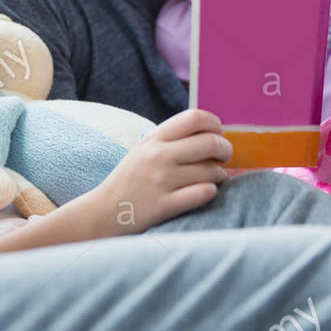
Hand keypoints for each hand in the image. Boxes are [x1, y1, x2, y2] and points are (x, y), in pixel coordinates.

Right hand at [88, 109, 231, 234]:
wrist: (104, 211)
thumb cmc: (131, 179)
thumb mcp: (144, 149)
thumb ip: (172, 138)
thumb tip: (211, 131)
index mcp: (153, 138)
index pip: (194, 118)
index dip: (214, 124)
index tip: (218, 132)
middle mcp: (158, 156)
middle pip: (210, 142)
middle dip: (225, 149)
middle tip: (224, 156)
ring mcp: (161, 181)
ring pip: (211, 171)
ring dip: (220, 174)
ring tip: (215, 177)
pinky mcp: (164, 205)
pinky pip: (204, 193)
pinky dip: (211, 191)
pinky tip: (206, 191)